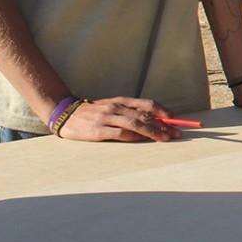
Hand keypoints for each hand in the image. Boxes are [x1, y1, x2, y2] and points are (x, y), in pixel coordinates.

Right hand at [56, 97, 183, 141]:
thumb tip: (153, 122)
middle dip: (164, 125)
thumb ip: (130, 113)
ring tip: (165, 138)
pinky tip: (143, 140)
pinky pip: (120, 134)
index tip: (176, 120)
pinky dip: (134, 137)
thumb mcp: (113, 108)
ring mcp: (107, 118)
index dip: (164, 112)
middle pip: (145, 116)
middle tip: (177, 133)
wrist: (65, 114)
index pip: (148, 104)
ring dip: (153, 131)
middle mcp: (117, 108)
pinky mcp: (98, 130)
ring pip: (136, 124)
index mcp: (122, 101)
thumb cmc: (93, 113)